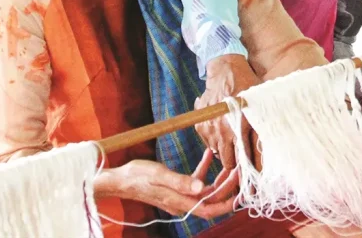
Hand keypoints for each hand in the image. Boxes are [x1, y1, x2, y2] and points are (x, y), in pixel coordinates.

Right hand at [93, 150, 237, 218]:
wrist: (120, 179)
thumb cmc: (137, 176)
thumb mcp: (158, 174)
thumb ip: (180, 181)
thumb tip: (200, 188)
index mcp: (179, 201)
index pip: (209, 209)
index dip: (227, 203)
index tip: (241, 191)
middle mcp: (182, 202)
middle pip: (211, 200)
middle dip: (228, 187)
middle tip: (240, 169)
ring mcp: (179, 196)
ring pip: (206, 191)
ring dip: (218, 178)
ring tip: (229, 162)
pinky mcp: (176, 188)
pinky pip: (194, 181)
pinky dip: (204, 169)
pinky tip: (208, 154)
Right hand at [196, 54, 260, 169]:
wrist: (226, 70)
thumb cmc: (248, 87)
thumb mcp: (261, 107)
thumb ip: (262, 132)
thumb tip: (269, 155)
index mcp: (243, 128)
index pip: (249, 161)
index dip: (253, 174)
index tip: (255, 184)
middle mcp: (225, 131)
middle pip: (230, 165)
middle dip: (237, 165)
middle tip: (243, 161)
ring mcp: (210, 129)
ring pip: (219, 156)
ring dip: (226, 153)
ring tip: (233, 143)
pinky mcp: (201, 126)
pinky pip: (209, 145)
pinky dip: (216, 143)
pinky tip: (223, 132)